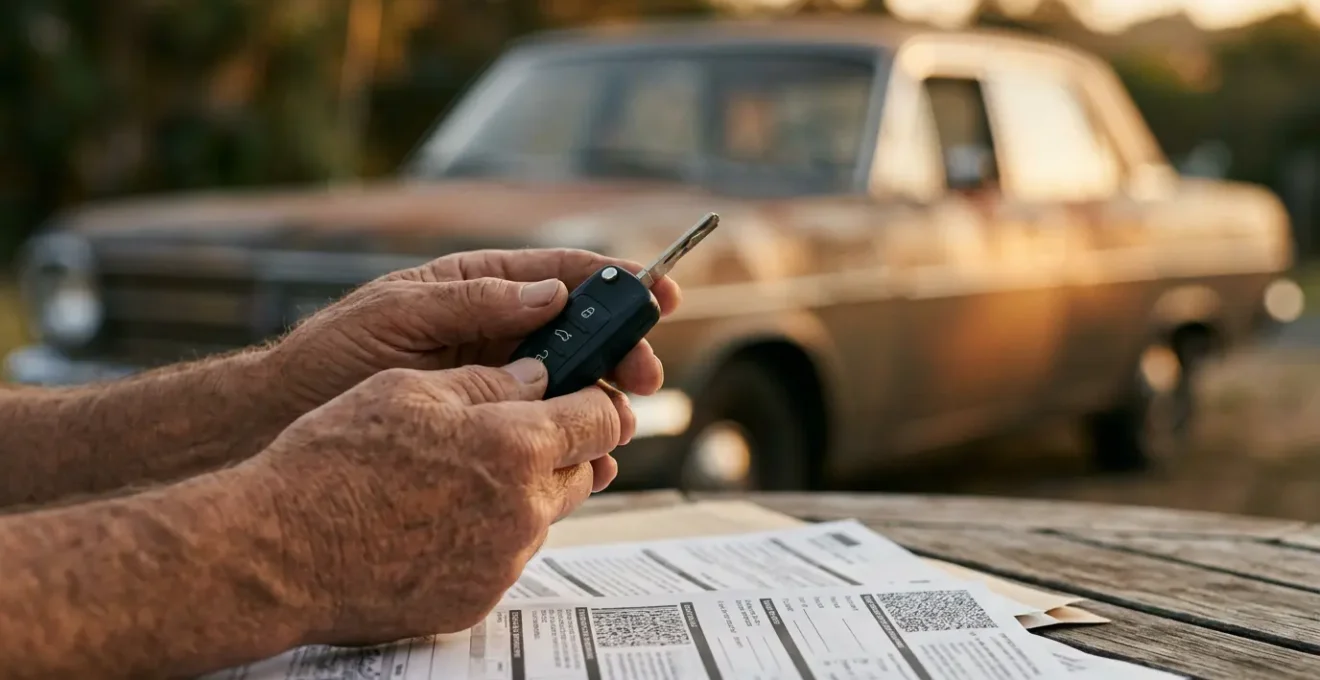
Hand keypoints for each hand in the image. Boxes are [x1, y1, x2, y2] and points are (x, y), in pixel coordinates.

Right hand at [252, 359, 620, 644]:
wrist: (279, 555)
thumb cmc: (332, 465)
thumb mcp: (407, 390)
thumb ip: (486, 383)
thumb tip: (536, 376)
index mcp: (515, 446)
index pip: (600, 419)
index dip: (593, 400)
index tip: (583, 395)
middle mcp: (523, 510)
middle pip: (580, 471)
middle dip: (558, 448)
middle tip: (512, 433)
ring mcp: (502, 562)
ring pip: (541, 515)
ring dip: (520, 493)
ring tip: (456, 478)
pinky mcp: (477, 599)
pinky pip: (504, 557)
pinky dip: (486, 535)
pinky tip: (435, 520)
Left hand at [268, 248, 680, 469]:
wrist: (277, 423)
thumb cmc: (328, 357)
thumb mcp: (397, 316)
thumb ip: (474, 303)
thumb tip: (552, 294)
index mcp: (477, 287)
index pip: (562, 274)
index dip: (615, 282)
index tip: (658, 295)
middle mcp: (494, 331)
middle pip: (580, 334)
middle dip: (620, 350)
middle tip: (643, 377)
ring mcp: (493, 380)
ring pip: (569, 386)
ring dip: (602, 401)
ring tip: (618, 424)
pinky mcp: (485, 426)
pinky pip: (541, 429)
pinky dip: (571, 443)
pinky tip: (591, 461)